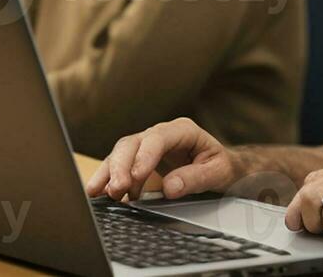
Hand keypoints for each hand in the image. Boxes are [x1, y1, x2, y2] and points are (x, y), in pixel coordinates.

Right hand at [87, 117, 240, 201]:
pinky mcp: (138, 160)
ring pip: (120, 154)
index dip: (145, 156)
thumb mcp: (218, 172)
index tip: (136, 176)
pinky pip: (119, 166)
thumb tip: (170, 186)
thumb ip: (196, 177)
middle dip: (121, 166)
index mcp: (182, 130)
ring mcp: (147, 146)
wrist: (223, 168)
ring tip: (99, 193)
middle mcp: (160, 134)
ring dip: (108, 173)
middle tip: (117, 189)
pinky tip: (100, 193)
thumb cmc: (221, 166)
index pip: (158, 138)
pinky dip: (108, 179)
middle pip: (133, 144)